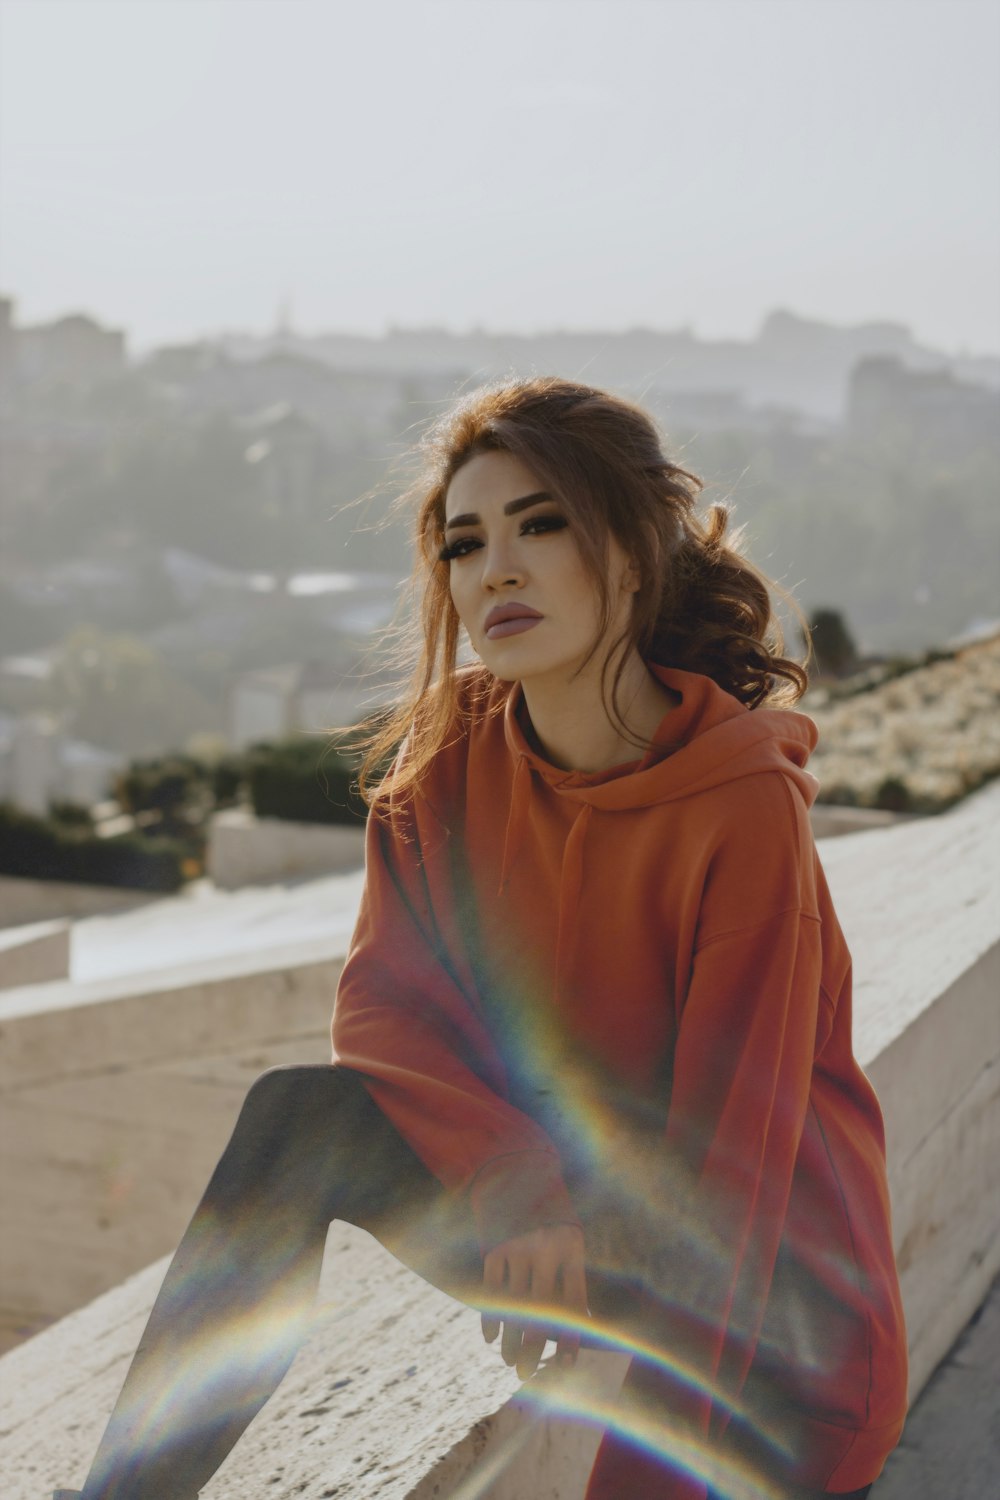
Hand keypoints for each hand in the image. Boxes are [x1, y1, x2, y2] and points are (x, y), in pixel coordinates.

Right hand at [480, 1224, 587, 1379]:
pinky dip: (490, 1316)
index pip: (572, 1301)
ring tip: (509, 1361)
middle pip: (539, 1308)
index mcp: (571, 1250)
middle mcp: (545, 1249)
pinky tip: (491, 1338)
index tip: (566, 1366)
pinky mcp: (495, 1246)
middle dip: (532, 1346)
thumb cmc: (553, 1223)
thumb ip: (570, 1280)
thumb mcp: (570, 1243)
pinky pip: (491, 1289)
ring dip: (509, 1338)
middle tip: (525, 1373)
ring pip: (513, 1304)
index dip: (570, 1336)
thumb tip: (575, 1329)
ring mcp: (518, 1247)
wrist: (522, 1179)